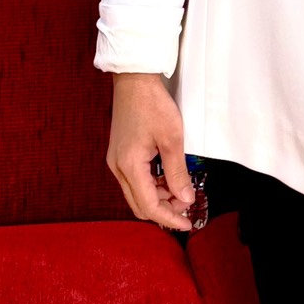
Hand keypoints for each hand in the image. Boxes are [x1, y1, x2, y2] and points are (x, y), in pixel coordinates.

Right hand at [107, 72, 196, 230]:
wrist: (134, 80)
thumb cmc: (152, 104)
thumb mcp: (172, 140)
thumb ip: (178, 173)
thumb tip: (185, 198)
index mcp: (129, 165)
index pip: (149, 206)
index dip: (169, 218)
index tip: (187, 223)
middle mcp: (118, 167)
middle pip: (140, 205)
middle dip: (164, 210)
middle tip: (187, 206)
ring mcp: (117, 161)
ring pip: (137, 194)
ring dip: (159, 198)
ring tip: (181, 190)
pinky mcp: (120, 155)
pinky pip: (134, 181)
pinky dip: (152, 186)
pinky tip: (167, 179)